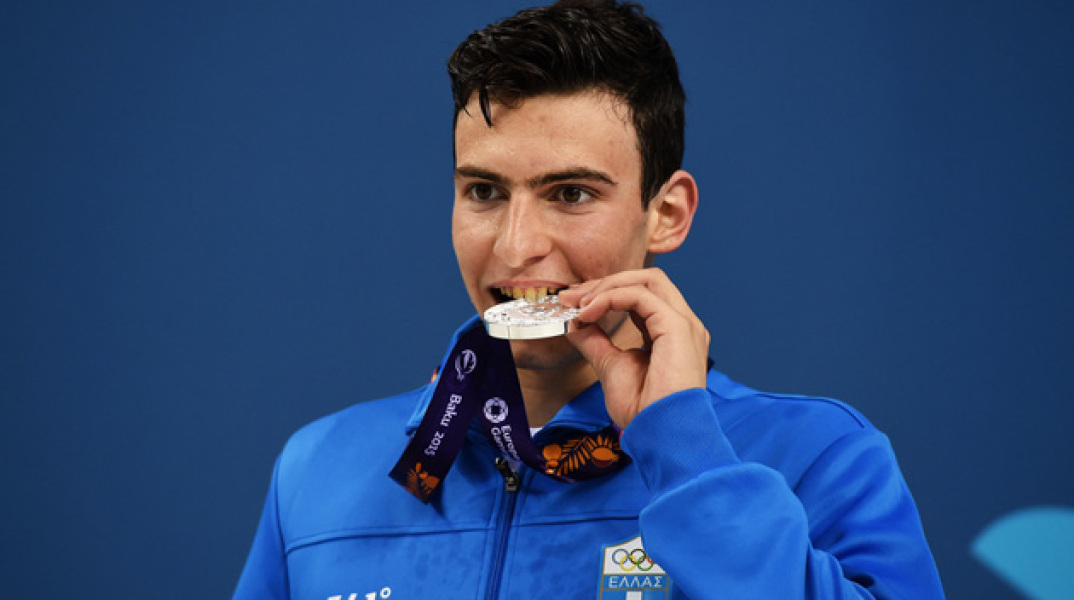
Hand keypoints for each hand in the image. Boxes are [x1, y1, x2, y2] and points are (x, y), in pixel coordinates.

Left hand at [558, 268, 709, 428]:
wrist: (660, 435)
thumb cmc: (643, 411)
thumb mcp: (610, 368)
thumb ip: (595, 342)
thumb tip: (574, 323)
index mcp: (671, 333)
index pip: (642, 295)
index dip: (606, 293)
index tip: (573, 303)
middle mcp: (683, 324)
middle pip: (646, 279)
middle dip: (605, 283)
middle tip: (571, 296)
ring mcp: (684, 324)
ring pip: (647, 280)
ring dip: (607, 286)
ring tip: (579, 304)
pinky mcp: (678, 327)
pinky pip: (640, 296)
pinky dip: (610, 298)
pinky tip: (588, 313)